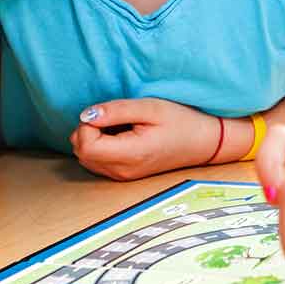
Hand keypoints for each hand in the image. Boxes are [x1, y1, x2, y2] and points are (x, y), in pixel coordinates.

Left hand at [68, 98, 220, 181]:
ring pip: (86, 157)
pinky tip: (121, 135)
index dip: (87, 124)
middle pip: (81, 152)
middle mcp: (122, 171)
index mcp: (129, 155)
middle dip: (88, 130)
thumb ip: (116, 111)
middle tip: (113, 117)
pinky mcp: (123, 174)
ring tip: (120, 126)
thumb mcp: (150, 108)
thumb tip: (86, 115)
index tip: (107, 114)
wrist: (203, 143)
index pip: (85, 144)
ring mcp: (122, 176)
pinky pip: (96, 161)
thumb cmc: (181, 122)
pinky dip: (100, 146)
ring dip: (94, 138)